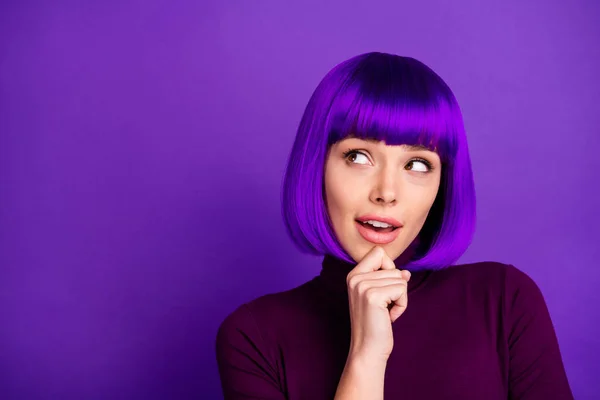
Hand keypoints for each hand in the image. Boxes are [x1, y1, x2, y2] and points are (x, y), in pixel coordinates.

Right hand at [345, 246, 410, 361]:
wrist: (368, 350)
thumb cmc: (375, 324)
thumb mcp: (380, 296)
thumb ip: (390, 280)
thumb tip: (406, 273)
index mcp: (353, 275)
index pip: (378, 252)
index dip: (389, 268)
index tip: (383, 289)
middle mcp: (355, 277)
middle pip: (393, 267)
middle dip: (396, 288)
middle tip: (384, 307)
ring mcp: (362, 286)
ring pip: (400, 278)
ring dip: (400, 298)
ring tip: (386, 313)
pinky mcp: (373, 295)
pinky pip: (402, 289)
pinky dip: (402, 305)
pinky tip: (389, 317)